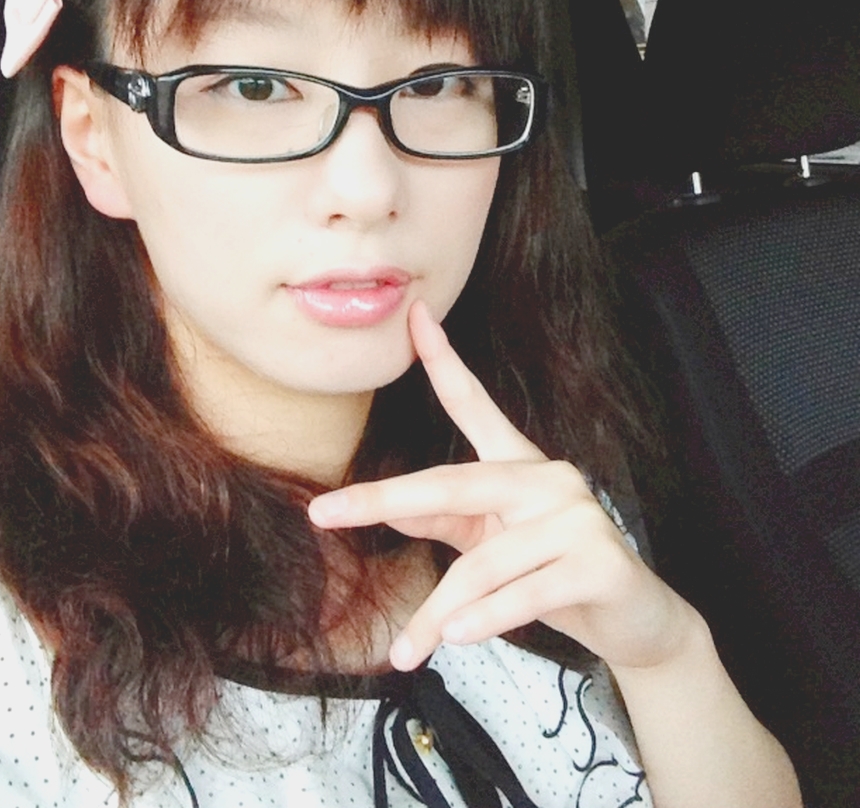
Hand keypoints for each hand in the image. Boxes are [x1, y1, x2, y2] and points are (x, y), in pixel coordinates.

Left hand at [308, 300, 692, 672]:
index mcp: (521, 464)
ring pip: (484, 561)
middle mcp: (548, 477)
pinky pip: (524, 592)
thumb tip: (387, 507)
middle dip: (385, 499)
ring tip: (410, 647)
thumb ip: (448, 519)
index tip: (415, 316)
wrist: (636, 620)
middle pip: (454, 483)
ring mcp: (577, 516)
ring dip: (440, 611)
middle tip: (327, 512)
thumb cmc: (555, 575)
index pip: (475, 404)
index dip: (443, 360)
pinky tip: (457, 637)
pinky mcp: (598, 561)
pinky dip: (486, 618)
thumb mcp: (493, 543)